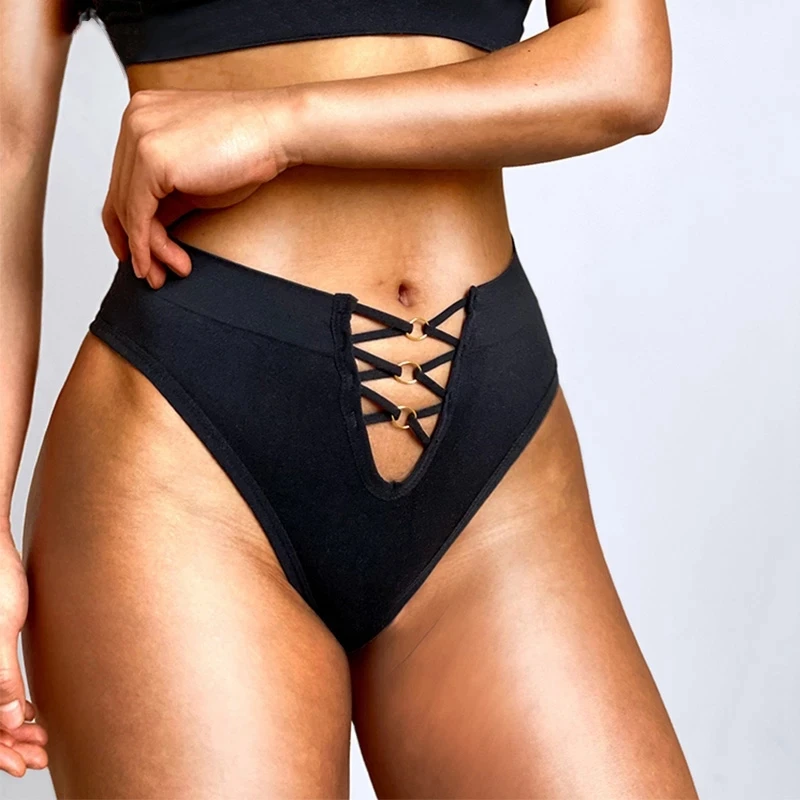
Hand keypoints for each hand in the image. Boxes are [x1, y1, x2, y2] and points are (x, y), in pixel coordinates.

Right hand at [0, 531, 47, 776]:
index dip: (0, 751)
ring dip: (11, 728)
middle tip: (40, 757)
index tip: (26, 765)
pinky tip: (28, 714)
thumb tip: (8, 719)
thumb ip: (0, 676)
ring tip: (41, 740)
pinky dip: (8, 705)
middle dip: (8, 745)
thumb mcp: (1, 630)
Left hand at [102, 87, 296, 288]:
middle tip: (149, 274)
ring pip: (128, 209)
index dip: (125, 222)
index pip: (122, 179)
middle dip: (134, 242)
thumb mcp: (196, 178)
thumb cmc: (248, 149)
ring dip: (145, 250)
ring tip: (163, 275)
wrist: (276, 130)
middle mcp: (133, 121)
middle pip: (120, 196)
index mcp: (142, 116)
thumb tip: (149, 232)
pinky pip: (139, 214)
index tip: (133, 252)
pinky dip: (146, 245)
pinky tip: (161, 264)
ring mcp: (139, 137)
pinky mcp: (151, 159)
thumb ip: (167, 197)